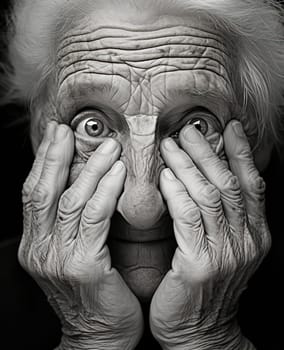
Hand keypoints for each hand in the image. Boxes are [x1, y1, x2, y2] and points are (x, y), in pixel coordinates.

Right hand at [18, 121, 142, 349]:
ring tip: (108, 146)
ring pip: (70, 200)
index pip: (33, 193)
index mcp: (36, 244)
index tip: (56, 135)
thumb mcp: (73, 255)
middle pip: (43, 191)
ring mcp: (58, 259)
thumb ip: (71, 224)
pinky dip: (105, 191)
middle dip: (55, 156)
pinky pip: (94, 219)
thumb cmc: (93, 293)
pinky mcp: (82, 267)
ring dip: (89, 169)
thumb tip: (82, 185)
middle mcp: (40, 249)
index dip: (43, 161)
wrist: (100, 337)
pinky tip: (118, 173)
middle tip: (70, 130)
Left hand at [150, 120, 270, 349]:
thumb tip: (208, 179)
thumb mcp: (223, 251)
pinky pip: (188, 218)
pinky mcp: (199, 265)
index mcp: (254, 235)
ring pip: (210, 196)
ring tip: (172, 145)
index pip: (252, 185)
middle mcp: (246, 241)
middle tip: (190, 129)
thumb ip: (222, 218)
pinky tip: (165, 176)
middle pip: (230, 184)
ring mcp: (226, 254)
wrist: (199, 333)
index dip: (242, 153)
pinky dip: (177, 193)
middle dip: (210, 152)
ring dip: (190, 166)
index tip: (230, 127)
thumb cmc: (204, 288)